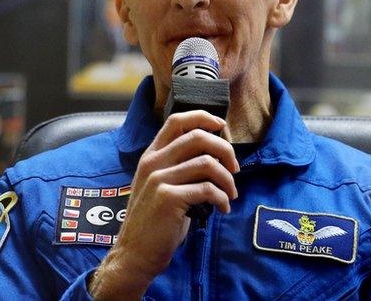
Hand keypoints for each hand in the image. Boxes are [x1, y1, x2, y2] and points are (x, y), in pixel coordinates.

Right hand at [89, 111, 239, 298]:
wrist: (135, 253)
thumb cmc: (154, 221)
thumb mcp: (160, 186)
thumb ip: (179, 167)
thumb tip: (214, 156)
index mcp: (151, 156)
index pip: (176, 121)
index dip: (203, 117)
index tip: (221, 127)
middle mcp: (153, 162)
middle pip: (197, 137)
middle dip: (225, 150)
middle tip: (234, 169)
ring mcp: (158, 179)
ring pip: (207, 163)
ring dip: (227, 179)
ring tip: (231, 194)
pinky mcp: (168, 198)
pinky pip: (207, 189)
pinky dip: (222, 198)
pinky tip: (222, 209)